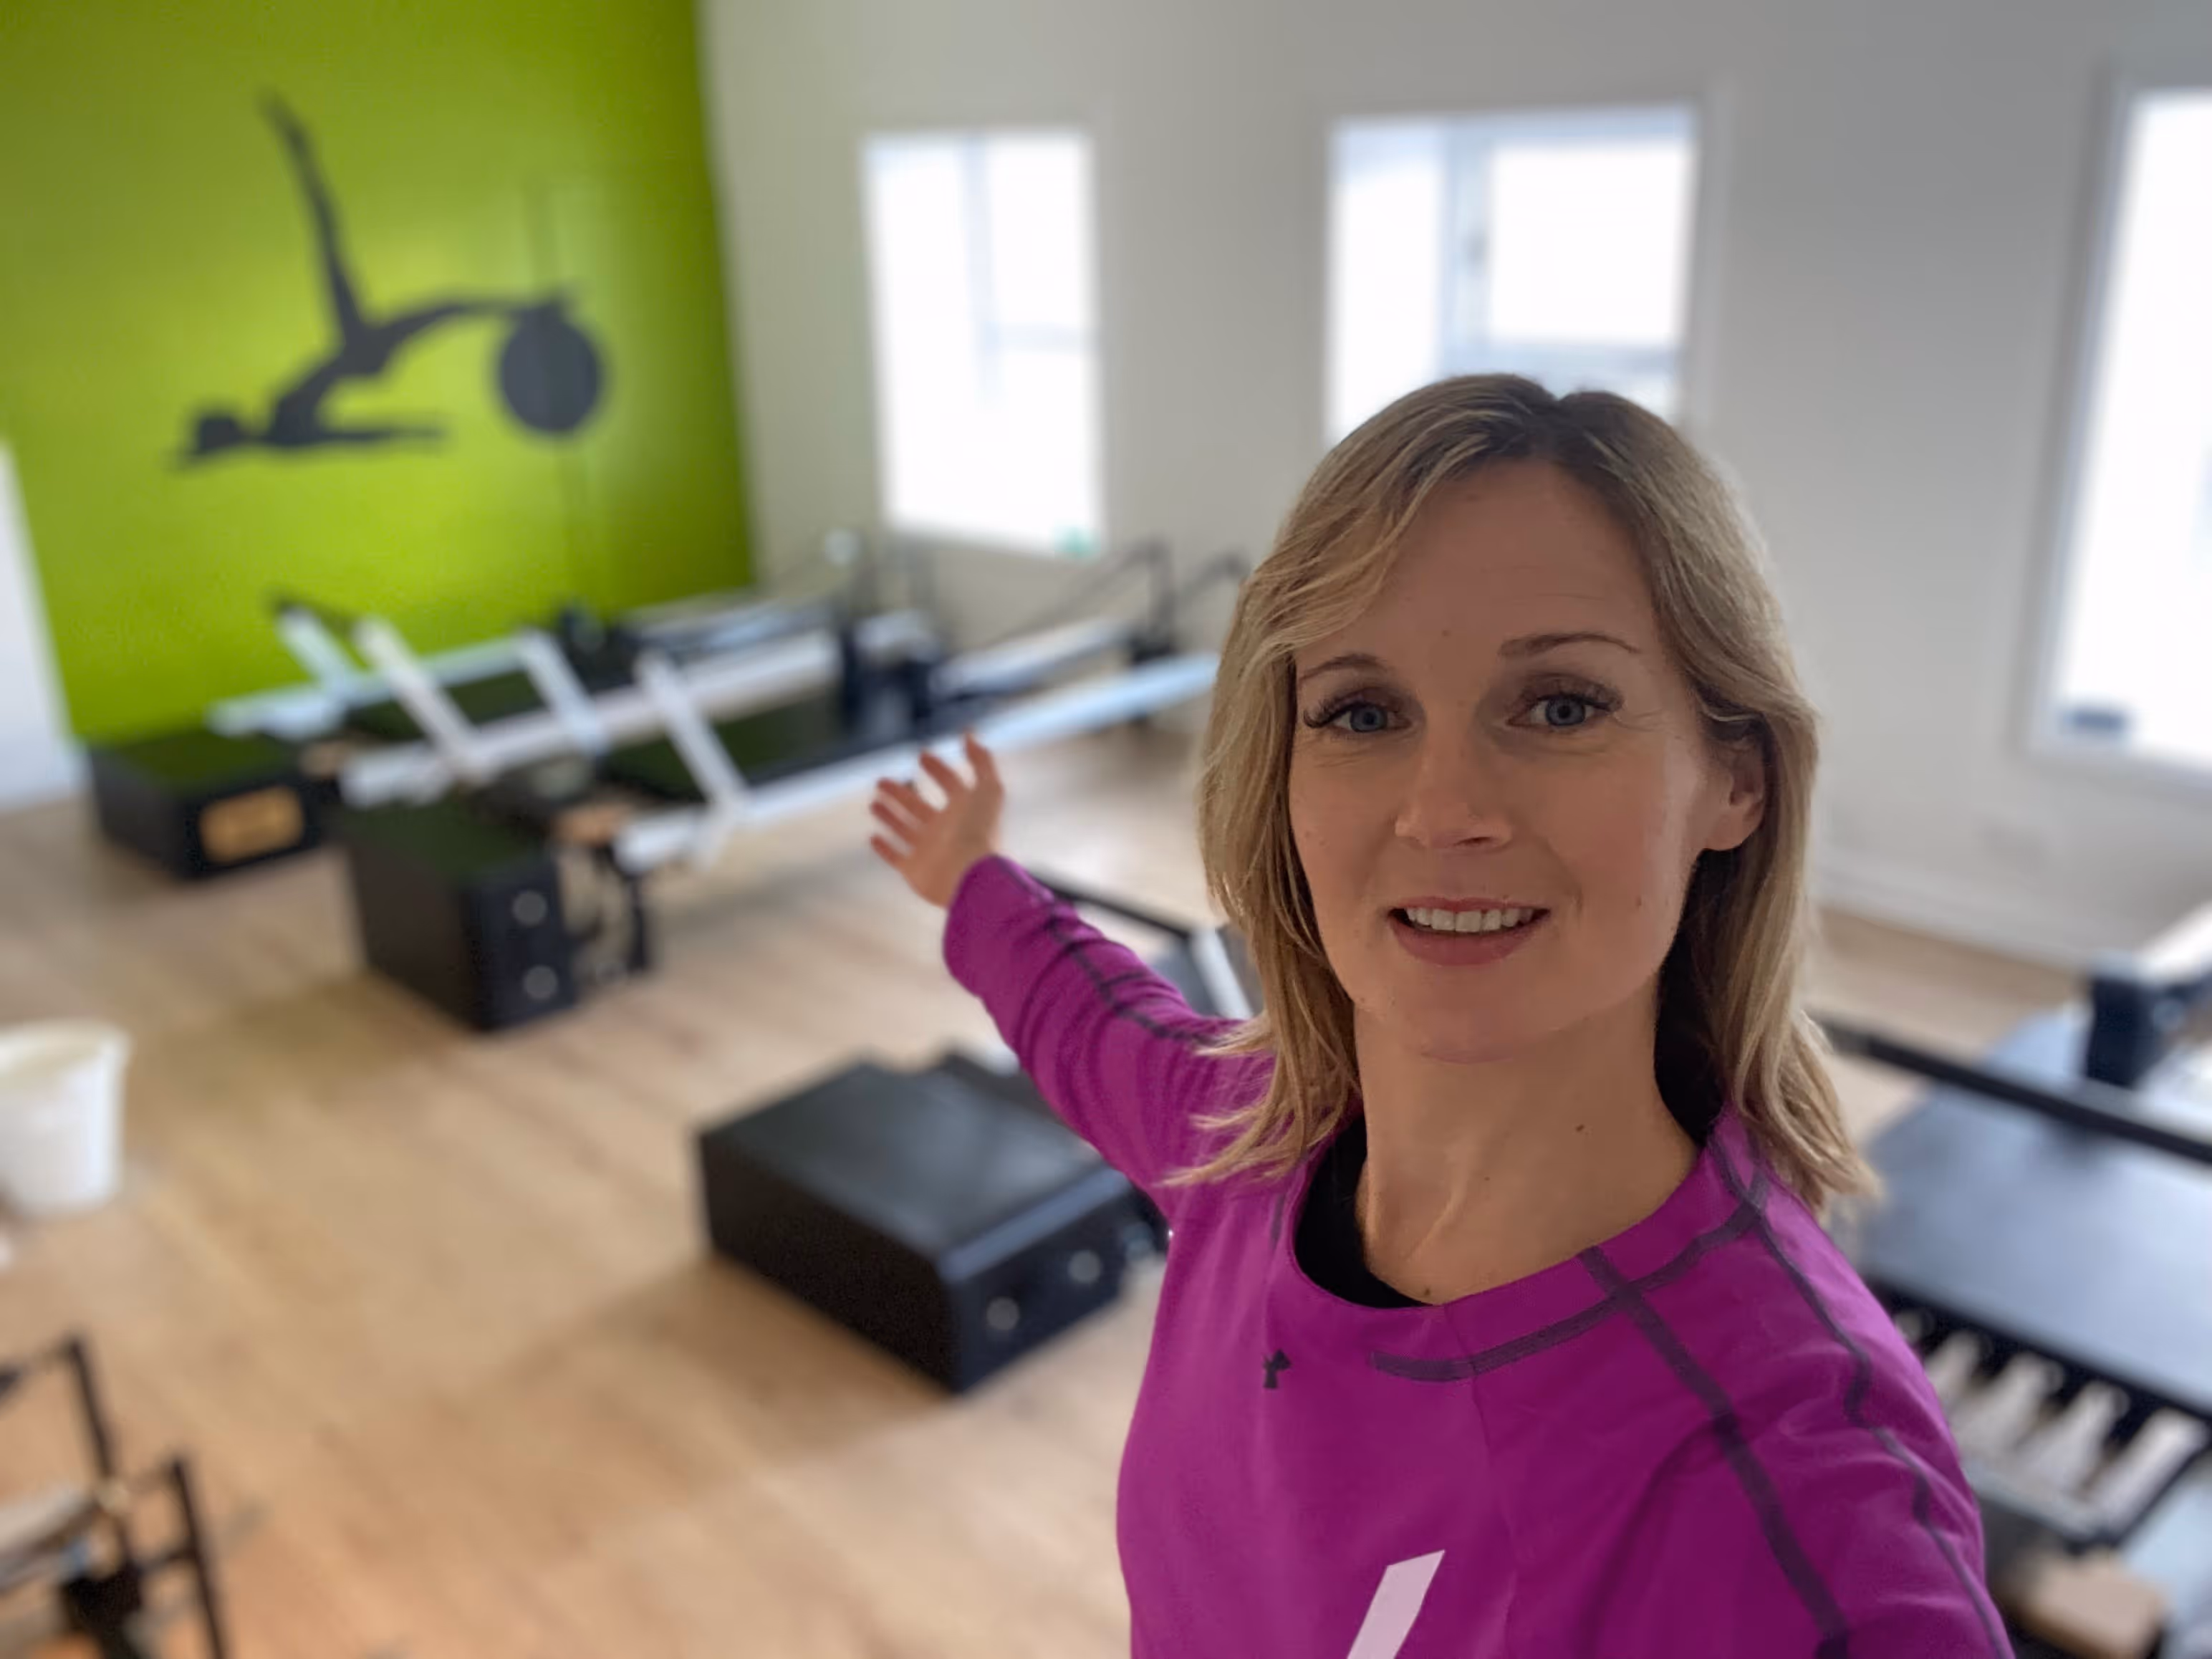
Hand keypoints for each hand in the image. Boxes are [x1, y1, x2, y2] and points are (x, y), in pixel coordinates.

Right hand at [869, 733, 1004, 908]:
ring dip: (890, 815)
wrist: (969, 874)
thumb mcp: (988, 789)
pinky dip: (884, 848)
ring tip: (874, 801)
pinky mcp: (914, 871)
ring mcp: (929, 851)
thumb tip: (970, 734)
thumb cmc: (979, 831)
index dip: (939, 768)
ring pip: (905, 829)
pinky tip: (872, 836)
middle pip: (919, 807)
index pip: (951, 784)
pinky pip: (896, 857)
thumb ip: (981, 761)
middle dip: (901, 793)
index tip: (922, 755)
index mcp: (964, 811)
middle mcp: (946, 830)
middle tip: (882, 780)